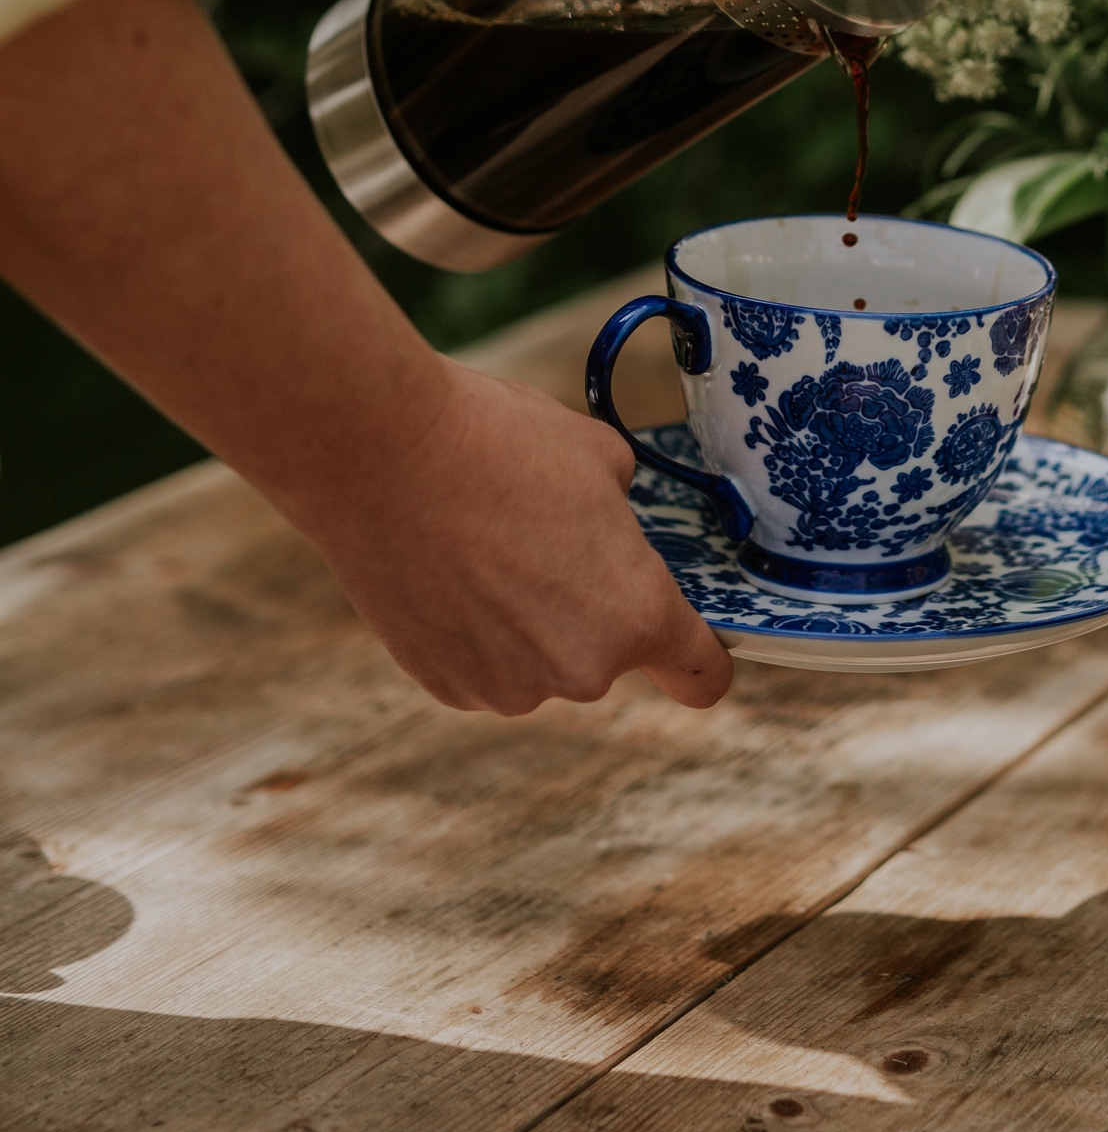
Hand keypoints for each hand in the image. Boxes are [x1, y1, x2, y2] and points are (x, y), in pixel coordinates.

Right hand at [302, 361, 733, 714]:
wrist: (380, 454)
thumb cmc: (502, 443)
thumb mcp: (603, 458)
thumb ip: (626, 514)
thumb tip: (611, 525)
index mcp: (638, 615)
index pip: (702, 675)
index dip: (704, 659)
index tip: (690, 639)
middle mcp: (580, 672)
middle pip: (613, 654)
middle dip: (595, 607)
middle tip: (552, 539)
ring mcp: (508, 687)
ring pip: (545, 660)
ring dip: (532, 621)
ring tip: (492, 545)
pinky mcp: (445, 686)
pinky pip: (487, 664)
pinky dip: (478, 630)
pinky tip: (452, 569)